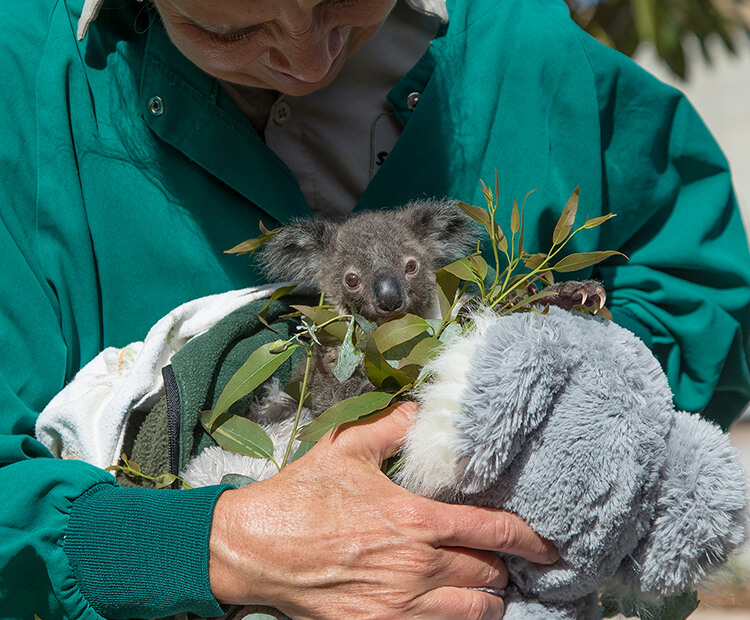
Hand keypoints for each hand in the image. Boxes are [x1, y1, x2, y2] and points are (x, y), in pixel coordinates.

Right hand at [208, 403, 557, 619]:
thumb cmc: (301, 496)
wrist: (254, 547)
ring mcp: (398, 606)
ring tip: (486, 586)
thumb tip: (419, 410)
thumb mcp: (346, 449)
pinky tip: (453, 607)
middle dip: (504, 567)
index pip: (493, 532)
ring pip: (473, 612)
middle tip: (506, 559)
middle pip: (489, 574)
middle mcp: (416, 567)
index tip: (549, 545)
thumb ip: (391, 428)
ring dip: (486, 600)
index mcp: (415, 520)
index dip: (530, 540)